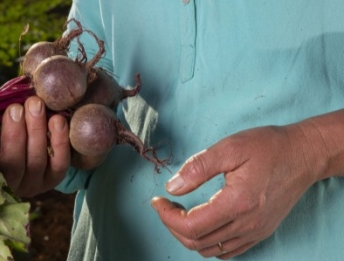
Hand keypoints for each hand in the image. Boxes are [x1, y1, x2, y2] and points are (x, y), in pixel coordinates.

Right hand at [0, 90, 70, 197]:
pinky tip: (58, 120)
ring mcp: (34, 184)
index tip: (11, 110)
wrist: (21, 138)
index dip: (5, 139)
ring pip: (38, 163)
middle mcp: (10, 185)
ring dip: (40, 132)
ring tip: (39, 106)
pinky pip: (60, 164)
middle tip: (29, 104)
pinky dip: (60, 142)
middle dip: (21, 132)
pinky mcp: (54, 178)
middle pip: (17, 164)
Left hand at [151, 124, 324, 258]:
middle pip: (197, 242)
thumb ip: (197, 168)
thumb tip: (172, 187)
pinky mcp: (261, 232)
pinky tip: (202, 222)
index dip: (166, 216)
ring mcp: (255, 231)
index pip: (191, 226)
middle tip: (165, 205)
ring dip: (188, 235)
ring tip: (180, 213)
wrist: (303, 154)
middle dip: (172, 225)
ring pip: (210, 250)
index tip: (157, 200)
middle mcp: (247, 224)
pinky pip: (228, 250)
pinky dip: (208, 242)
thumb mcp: (229, 147)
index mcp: (238, 203)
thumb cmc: (268, 146)